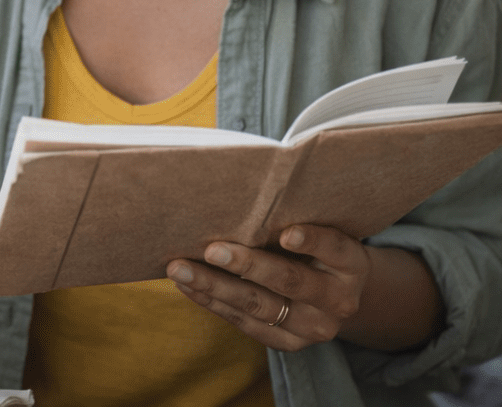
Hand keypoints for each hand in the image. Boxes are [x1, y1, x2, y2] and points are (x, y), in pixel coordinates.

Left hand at [166, 224, 370, 350]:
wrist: (335, 290)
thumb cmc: (317, 245)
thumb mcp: (321, 226)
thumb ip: (295, 214)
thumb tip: (239, 189)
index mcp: (351, 264)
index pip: (333, 247)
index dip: (311, 240)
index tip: (286, 233)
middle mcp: (338, 300)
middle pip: (288, 281)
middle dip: (246, 265)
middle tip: (211, 249)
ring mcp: (313, 327)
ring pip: (260, 306)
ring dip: (215, 286)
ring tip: (181, 269)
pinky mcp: (288, 343)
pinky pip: (246, 324)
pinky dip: (213, 303)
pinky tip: (188, 287)